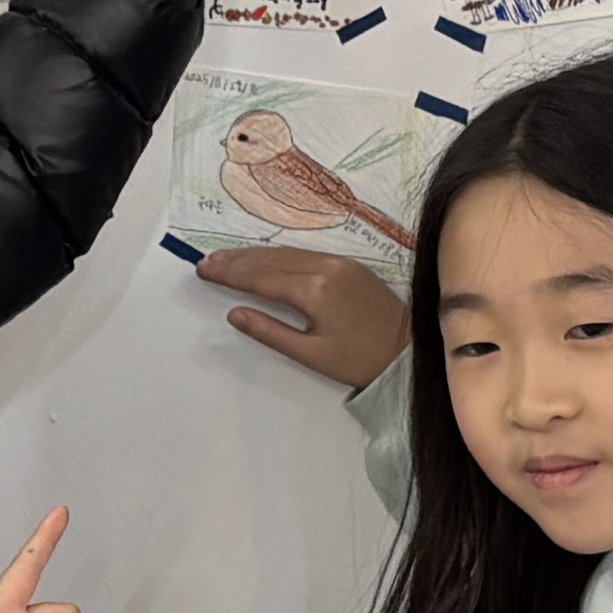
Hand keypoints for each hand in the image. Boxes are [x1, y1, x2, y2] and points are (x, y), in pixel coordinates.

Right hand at [201, 242, 407, 391]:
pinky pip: (305, 253)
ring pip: (287, 253)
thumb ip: (270, 332)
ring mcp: (339, 263)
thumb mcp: (311, 354)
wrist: (408, 351)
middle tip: (207, 262)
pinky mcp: (349, 264)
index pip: (260, 277)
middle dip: (236, 260)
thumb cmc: (361, 359)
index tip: (204, 270)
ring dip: (255, 255)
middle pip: (270, 259)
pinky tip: (264, 259)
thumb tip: (235, 314)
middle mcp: (326, 268)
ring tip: (227, 258)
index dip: (229, 274)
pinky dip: (278, 256)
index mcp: (315, 291)